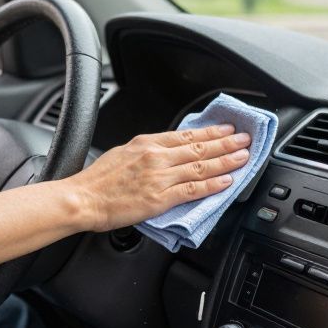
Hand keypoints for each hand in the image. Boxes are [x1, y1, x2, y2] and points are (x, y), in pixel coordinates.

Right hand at [68, 124, 251, 232]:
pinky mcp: (160, 198)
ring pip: (202, 166)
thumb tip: (166, 153)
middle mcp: (156, 156)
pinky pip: (193, 190)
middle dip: (226, 142)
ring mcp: (160, 177)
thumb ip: (146, 152)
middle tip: (246, 139)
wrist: (82, 199)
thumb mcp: (122, 154)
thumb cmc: (97, 181)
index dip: (211, 132)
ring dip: (226, 161)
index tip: (227, 129)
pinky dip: (213, 185)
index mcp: (146, 143)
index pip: (186, 135)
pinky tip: (227, 182)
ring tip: (244, 157)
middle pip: (199, 147)